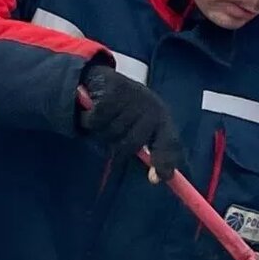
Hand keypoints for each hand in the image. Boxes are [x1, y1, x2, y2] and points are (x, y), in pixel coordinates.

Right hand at [78, 64, 182, 178]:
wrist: (105, 80)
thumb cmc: (128, 112)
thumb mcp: (144, 128)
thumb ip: (152, 151)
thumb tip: (156, 179)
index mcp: (163, 118)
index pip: (169, 142)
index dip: (163, 162)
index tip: (154, 179)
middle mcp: (151, 106)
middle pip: (130, 145)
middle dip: (116, 147)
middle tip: (113, 135)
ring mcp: (133, 98)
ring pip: (110, 133)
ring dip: (102, 132)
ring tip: (106, 118)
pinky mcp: (112, 91)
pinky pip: (95, 121)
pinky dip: (89, 120)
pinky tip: (94, 109)